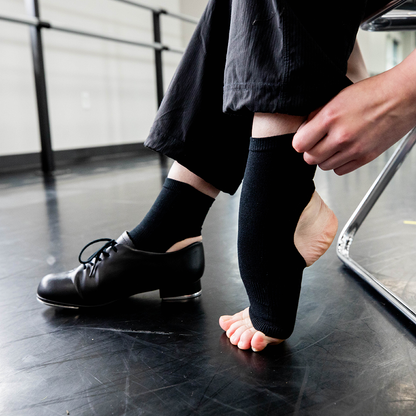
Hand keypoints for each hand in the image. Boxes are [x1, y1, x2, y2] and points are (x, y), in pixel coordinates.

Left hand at [293, 63, 415, 174]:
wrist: (402, 96)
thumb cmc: (373, 93)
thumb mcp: (338, 97)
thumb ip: (318, 115)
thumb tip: (304, 129)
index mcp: (330, 117)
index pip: (299, 143)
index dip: (300, 141)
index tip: (304, 138)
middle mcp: (341, 136)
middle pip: (310, 158)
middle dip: (310, 150)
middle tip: (316, 143)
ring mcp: (354, 149)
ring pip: (324, 166)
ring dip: (324, 158)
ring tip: (332, 145)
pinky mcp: (366, 157)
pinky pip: (340, 171)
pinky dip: (338, 164)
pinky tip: (342, 152)